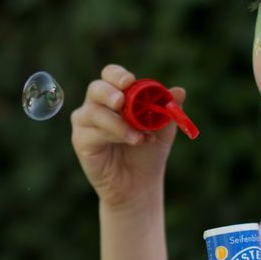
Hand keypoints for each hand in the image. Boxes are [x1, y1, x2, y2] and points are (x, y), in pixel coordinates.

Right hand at [69, 64, 185, 208]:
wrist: (139, 184)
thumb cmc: (148, 153)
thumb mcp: (163, 129)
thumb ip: (169, 109)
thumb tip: (179, 91)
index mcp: (116, 95)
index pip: (110, 75)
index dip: (117, 75)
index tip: (130, 81)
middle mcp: (97, 105)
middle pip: (96, 88)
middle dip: (109, 93)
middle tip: (121, 102)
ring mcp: (86, 122)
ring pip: (95, 112)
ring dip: (118, 123)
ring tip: (139, 137)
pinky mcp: (80, 140)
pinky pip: (92, 132)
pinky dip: (114, 135)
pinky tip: (131, 141)